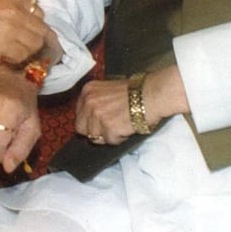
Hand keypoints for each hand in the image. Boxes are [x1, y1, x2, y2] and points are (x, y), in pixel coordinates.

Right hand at [0, 0, 48, 63]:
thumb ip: (10, 7)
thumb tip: (22, 21)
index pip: (40, 14)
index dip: (38, 27)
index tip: (34, 35)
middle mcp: (17, 12)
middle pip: (42, 31)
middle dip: (38, 42)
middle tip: (29, 50)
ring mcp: (12, 28)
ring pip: (34, 45)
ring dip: (27, 52)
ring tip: (15, 54)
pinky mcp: (4, 44)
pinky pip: (21, 56)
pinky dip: (16, 60)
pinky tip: (6, 58)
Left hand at [74, 65, 188, 143]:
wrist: (152, 94)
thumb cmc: (135, 92)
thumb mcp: (108, 90)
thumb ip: (96, 101)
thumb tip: (89, 119)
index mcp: (87, 91)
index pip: (79, 114)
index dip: (89, 121)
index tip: (100, 122)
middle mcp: (89, 102)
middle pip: (81, 128)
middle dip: (94, 131)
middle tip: (110, 127)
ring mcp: (97, 115)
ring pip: (94, 137)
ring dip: (108, 135)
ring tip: (122, 124)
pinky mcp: (108, 128)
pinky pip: (110, 141)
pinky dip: (120, 138)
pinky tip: (127, 127)